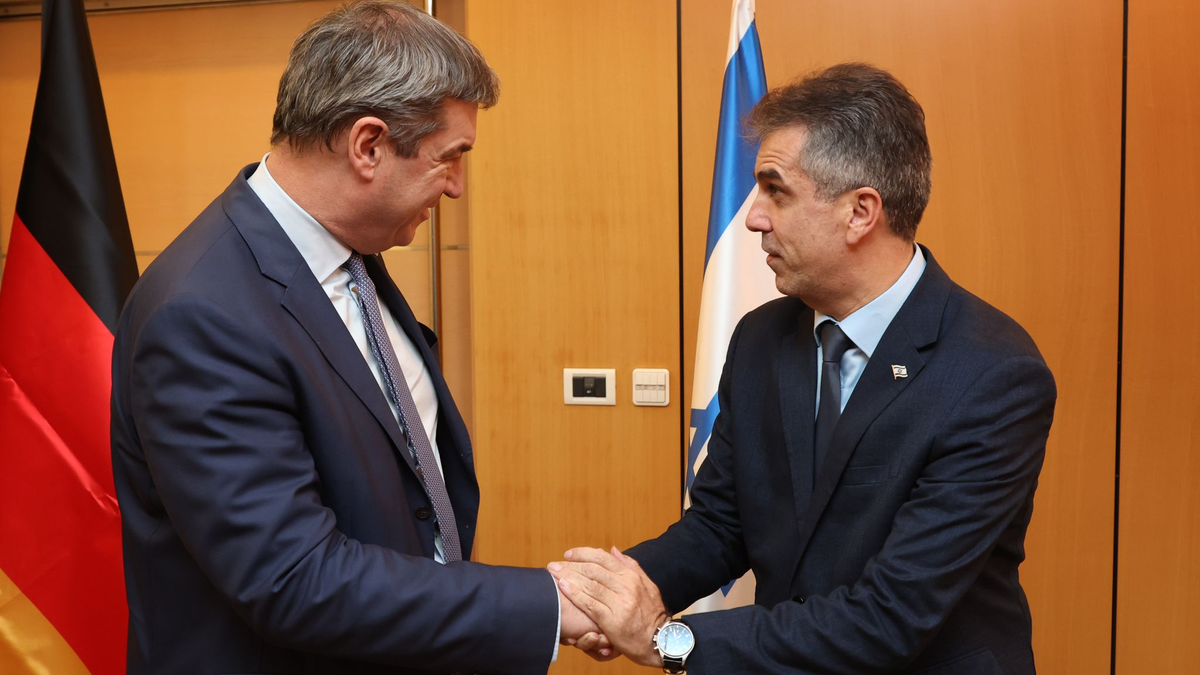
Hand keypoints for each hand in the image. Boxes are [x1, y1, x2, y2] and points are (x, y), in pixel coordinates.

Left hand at [549, 547, 668, 666]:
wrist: (662, 640)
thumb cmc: (652, 614)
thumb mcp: (647, 585)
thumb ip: (630, 566)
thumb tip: (613, 550)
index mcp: (632, 577)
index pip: (603, 558)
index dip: (583, 554)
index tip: (569, 554)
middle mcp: (626, 587)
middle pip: (593, 570)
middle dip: (570, 565)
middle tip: (554, 565)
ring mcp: (619, 603)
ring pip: (589, 585)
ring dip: (568, 577)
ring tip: (553, 574)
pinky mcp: (612, 620)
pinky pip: (589, 604)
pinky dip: (574, 594)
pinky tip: (563, 587)